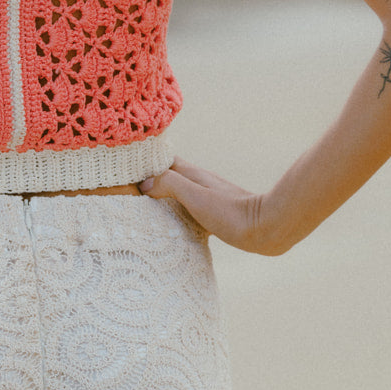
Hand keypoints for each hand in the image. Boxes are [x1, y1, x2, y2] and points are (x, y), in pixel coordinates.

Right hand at [140, 156, 284, 255]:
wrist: (265, 229)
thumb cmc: (230, 213)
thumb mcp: (195, 196)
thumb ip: (169, 184)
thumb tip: (145, 184)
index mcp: (193, 174)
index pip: (163, 160)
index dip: (145, 161)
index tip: (125, 167)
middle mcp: (200, 182)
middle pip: (170, 175)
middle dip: (151, 178)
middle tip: (129, 188)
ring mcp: (209, 197)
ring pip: (179, 192)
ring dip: (163, 195)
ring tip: (144, 206)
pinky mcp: (216, 214)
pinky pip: (189, 209)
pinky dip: (177, 212)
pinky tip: (172, 224)